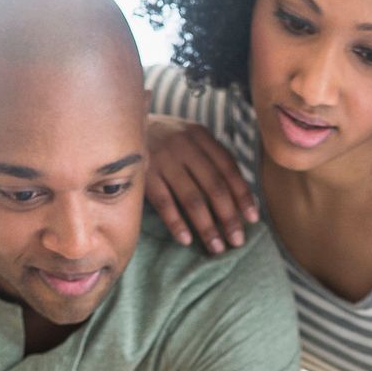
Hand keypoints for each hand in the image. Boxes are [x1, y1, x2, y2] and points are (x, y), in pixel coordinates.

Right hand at [145, 115, 258, 253]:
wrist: (118, 123)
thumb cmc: (163, 139)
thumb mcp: (189, 139)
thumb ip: (210, 160)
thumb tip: (239, 197)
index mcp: (200, 136)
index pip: (228, 169)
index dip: (243, 195)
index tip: (253, 219)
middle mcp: (184, 145)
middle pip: (214, 186)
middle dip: (228, 216)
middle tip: (237, 241)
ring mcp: (162, 159)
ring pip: (191, 198)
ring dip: (206, 226)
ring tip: (216, 247)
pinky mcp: (143, 173)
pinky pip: (163, 203)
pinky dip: (176, 222)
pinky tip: (186, 240)